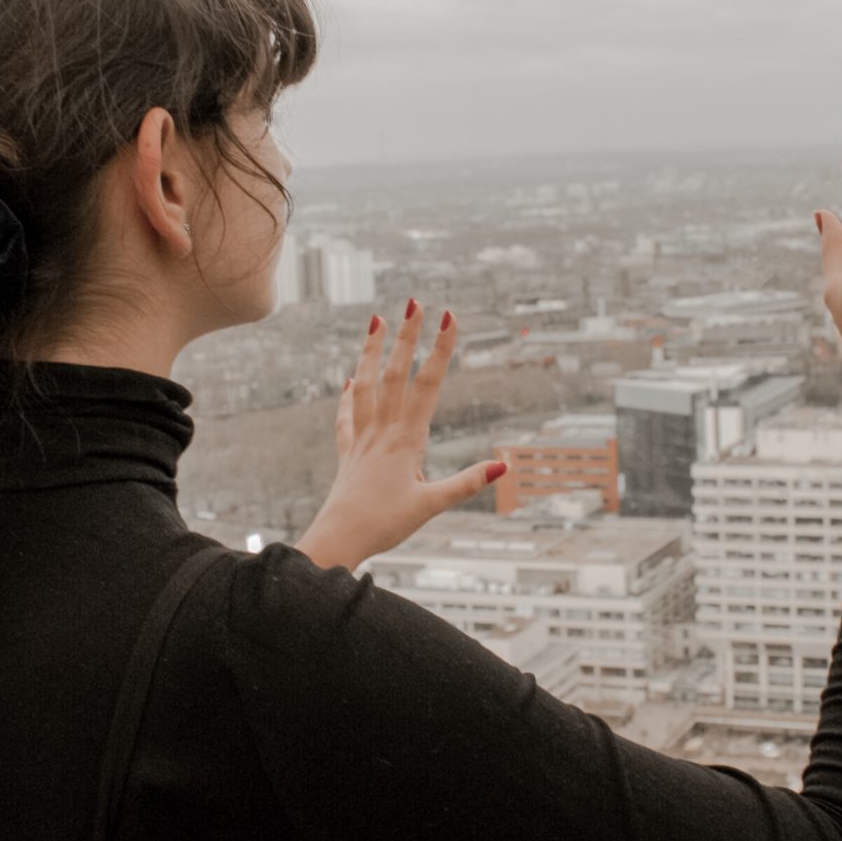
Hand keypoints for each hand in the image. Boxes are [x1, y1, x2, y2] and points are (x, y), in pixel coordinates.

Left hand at [300, 303, 504, 566]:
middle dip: (407, 336)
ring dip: (371, 352)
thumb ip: (467, 483)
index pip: (427, 384)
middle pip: (395, 374)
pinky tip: (349, 381)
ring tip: (375, 321)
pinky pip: (347, 417)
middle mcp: (382, 432)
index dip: (439, 349)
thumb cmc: (385, 525)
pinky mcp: (347, 454)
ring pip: (366, 386)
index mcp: (406, 440)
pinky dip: (349, 396)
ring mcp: (361, 440)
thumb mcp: (432, 505)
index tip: (448, 316)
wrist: (337, 539)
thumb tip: (504, 465)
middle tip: (415, 301)